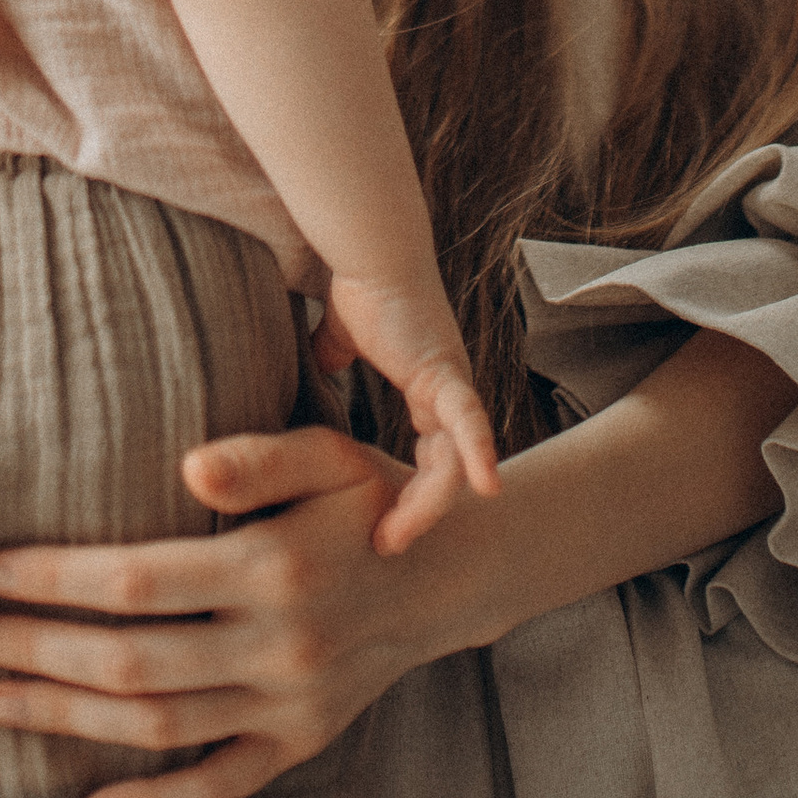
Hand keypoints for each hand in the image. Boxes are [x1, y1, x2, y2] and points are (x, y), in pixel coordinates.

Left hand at [0, 420, 500, 797]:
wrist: (452, 578)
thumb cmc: (372, 496)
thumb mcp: (330, 452)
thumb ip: (259, 456)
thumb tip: (185, 464)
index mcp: (276, 567)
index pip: (136, 579)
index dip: (54, 576)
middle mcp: (279, 647)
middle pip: (131, 662)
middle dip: (36, 650)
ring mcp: (288, 708)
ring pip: (158, 728)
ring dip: (68, 719)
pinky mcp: (298, 747)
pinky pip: (215, 789)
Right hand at [321, 273, 501, 550]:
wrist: (372, 252)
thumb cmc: (361, 286)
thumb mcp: (340, 337)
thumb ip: (331, 357)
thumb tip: (312, 368)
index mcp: (430, 390)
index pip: (431, 457)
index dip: (411, 494)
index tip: (381, 529)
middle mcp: (450, 395)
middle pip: (444, 472)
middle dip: (417, 513)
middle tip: (387, 545)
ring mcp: (454, 387)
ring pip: (453, 463)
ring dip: (429, 504)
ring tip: (397, 535)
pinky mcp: (448, 374)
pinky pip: (468, 422)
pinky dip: (479, 454)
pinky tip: (485, 486)